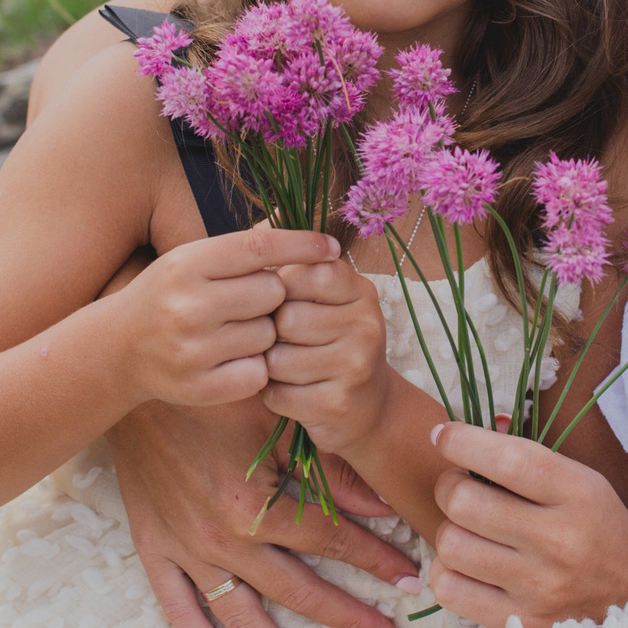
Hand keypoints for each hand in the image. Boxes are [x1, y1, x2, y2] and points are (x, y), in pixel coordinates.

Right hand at [110, 393, 421, 627]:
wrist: (137, 377)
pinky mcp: (155, 548)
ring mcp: (186, 550)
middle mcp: (222, 539)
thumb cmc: (215, 390)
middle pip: (298, 591)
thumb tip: (383, 506)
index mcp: (256, 505)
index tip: (410, 578)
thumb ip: (330, 467)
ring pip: (244, 617)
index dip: (375, 561)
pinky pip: (179, 609)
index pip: (331, 542)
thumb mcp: (278, 417)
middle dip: (348, 616)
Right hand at [113, 226, 335, 408]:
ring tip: (233, 332)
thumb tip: (297, 217)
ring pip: (270, 335)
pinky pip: (260, 372)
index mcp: (187, 264)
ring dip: (264, 333)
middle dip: (271, 297)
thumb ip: (243, 246)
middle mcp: (188, 305)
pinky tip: (231, 359)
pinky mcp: (202, 387)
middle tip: (247, 302)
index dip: (303, 245)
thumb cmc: (167, 295)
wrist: (118, 348)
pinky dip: (255, 367)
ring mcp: (194, 350)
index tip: (332, 247)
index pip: (260, 247)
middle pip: (273, 293)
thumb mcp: (191, 260)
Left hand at [262, 257, 393, 454]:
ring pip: (277, 360)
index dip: (280, 291)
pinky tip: (291, 392)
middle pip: (285, 319)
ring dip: (269, 367)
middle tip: (284, 342)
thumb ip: (293, 260)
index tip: (285, 303)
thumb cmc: (330, 342)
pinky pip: (278, 394)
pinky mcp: (338, 404)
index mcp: (359, 290)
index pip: (305, 273)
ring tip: (287, 368)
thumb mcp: (324, 297)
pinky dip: (273, 395)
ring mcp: (355, 365)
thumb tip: (260, 219)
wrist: (367, 409)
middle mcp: (365, 324)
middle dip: (272, 334)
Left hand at [426, 421, 627, 627]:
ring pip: (451, 545)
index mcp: (576, 494)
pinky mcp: (521, 623)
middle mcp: (558, 541)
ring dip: (449, 530)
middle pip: (464, 502)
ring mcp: (539, 587)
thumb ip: (520, 455)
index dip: (461, 442)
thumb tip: (453, 434)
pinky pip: (450, 590)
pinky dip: (447, 570)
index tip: (444, 436)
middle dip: (449, 486)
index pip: (506, 460)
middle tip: (459, 488)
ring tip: (468, 529)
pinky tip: (467, 563)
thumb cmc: (595, 524)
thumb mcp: (577, 478)